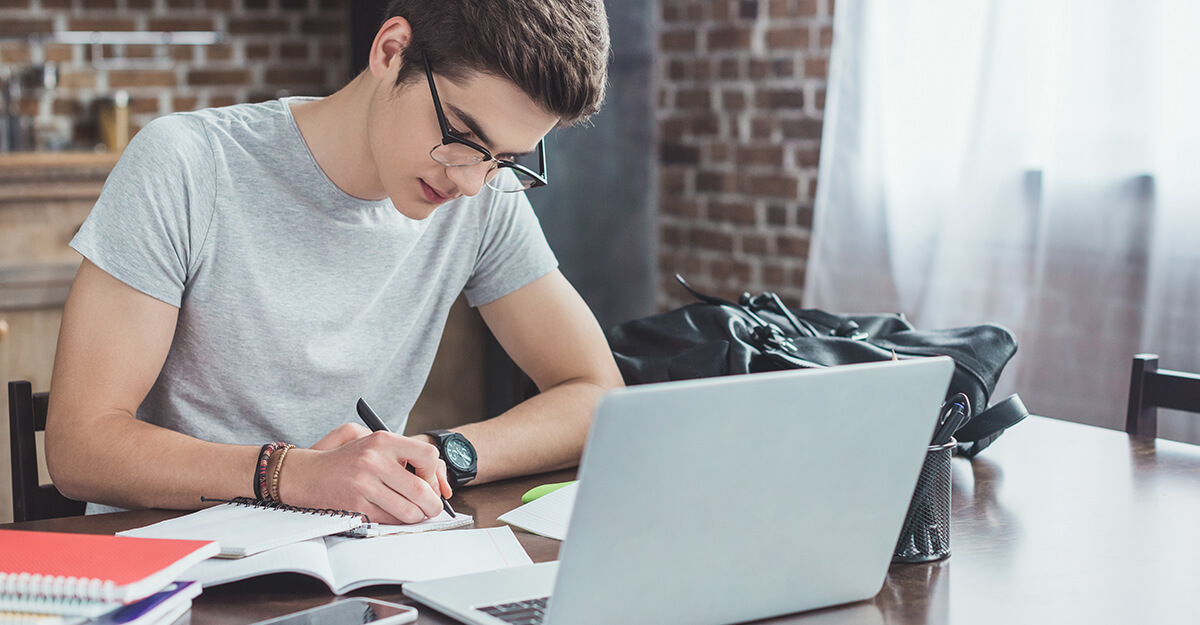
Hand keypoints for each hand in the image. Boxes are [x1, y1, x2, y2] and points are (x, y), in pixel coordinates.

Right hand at [281, 425, 452, 523]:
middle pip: (421, 490)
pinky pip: (389, 520)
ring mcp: (364, 485)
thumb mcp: (369, 438)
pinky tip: (394, 515)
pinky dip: (397, 521)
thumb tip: (435, 477)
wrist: (307, 474)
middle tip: (433, 508)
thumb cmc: (344, 458)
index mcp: (382, 440)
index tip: (428, 481)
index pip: (427, 455)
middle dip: (433, 505)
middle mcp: (374, 461)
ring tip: (415, 513)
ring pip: (408, 511)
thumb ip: (401, 451)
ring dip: (417, 517)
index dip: (434, 473)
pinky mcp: (356, 505)